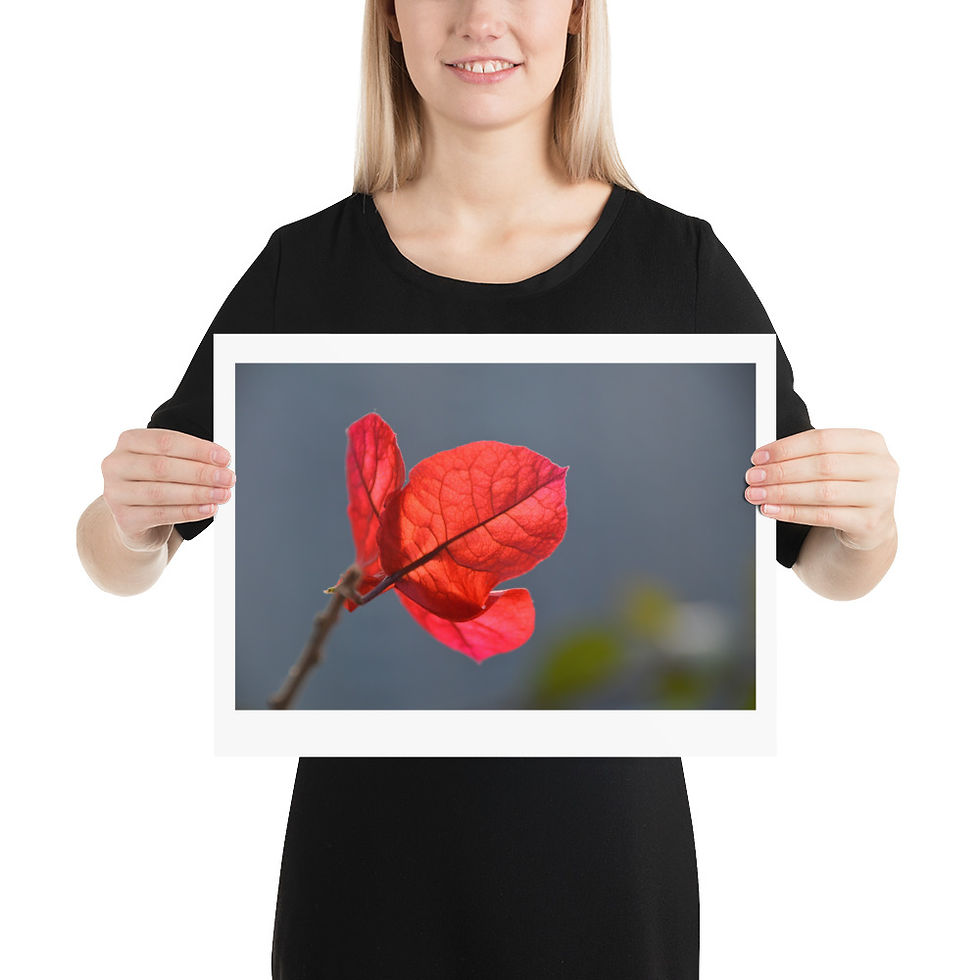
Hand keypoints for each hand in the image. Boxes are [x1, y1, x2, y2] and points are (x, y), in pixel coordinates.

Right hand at [101, 428, 234, 550]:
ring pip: (161, 492)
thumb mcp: (168, 464)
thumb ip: (188, 459)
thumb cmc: (156, 484)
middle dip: (201, 473)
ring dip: (198, 493)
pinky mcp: (124, 518)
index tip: (224, 457)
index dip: (198, 449)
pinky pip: (161, 514)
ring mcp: (115, 493)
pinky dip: (189, 512)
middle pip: (162, 467)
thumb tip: (221, 463)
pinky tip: (208, 509)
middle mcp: (116, 465)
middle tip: (227, 478)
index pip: (166, 441)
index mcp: (129, 442)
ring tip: (222, 494)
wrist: (135, 520)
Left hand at [744, 428, 897, 550]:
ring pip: (822, 492)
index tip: (759, 457)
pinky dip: (792, 512)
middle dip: (781, 471)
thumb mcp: (836, 464)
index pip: (823, 439)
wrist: (869, 524)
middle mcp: (882, 467)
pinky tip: (771, 510)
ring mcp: (881, 496)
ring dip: (782, 493)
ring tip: (757, 494)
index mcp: (871, 442)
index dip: (787, 448)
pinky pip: (823, 516)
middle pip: (822, 465)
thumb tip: (764, 459)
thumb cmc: (846, 487)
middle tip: (753, 477)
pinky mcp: (870, 523)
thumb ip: (809, 456)